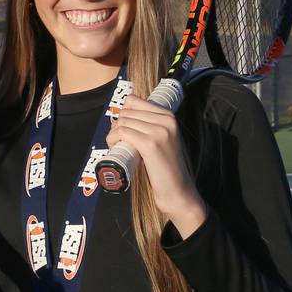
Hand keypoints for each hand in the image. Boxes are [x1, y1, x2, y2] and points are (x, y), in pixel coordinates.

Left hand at [106, 95, 206, 237]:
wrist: (178, 191)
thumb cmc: (166, 167)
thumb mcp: (162, 140)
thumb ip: (148, 126)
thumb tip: (120, 118)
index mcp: (169, 116)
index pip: (134, 100)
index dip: (123, 113)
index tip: (121, 128)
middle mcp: (166, 120)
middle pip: (127, 111)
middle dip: (117, 125)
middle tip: (118, 141)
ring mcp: (159, 131)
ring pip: (123, 122)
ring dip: (113, 134)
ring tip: (117, 146)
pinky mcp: (151, 145)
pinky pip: (123, 132)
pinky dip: (113, 139)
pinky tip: (115, 148)